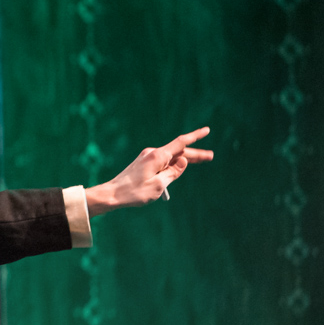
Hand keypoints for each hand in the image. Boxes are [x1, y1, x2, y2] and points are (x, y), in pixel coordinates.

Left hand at [85, 127, 212, 216]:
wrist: (112, 194)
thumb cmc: (134, 192)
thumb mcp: (159, 185)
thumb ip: (174, 172)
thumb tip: (184, 160)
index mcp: (157, 156)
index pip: (180, 143)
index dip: (195, 137)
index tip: (206, 130)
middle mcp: (152, 153)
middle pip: (178, 151)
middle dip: (195, 153)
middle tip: (211, 156)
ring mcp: (147, 157)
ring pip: (171, 156)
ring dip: (186, 158)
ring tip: (201, 160)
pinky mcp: (144, 162)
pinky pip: (163, 161)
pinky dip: (174, 163)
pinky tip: (180, 166)